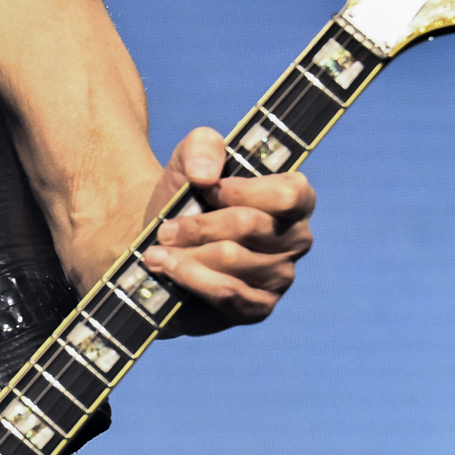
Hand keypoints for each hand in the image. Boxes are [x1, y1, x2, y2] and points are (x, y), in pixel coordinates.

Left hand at [142, 128, 314, 329]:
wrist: (160, 248)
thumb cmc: (186, 201)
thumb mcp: (187, 162)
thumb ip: (202, 146)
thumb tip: (206, 174)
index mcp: (293, 200)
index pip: (290, 194)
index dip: (244, 190)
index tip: (207, 188)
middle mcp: (296, 238)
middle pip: (249, 225)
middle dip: (198, 225)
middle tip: (166, 228)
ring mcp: (281, 276)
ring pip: (232, 259)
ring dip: (186, 254)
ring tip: (158, 251)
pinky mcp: (259, 307)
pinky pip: (227, 293)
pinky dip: (190, 279)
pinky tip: (168, 270)